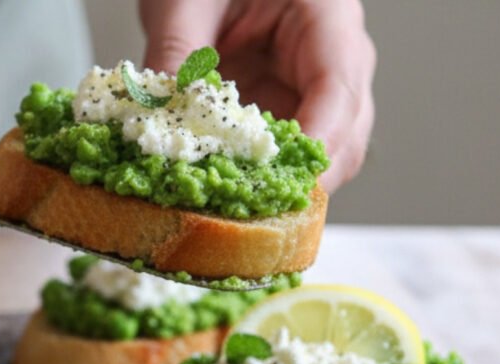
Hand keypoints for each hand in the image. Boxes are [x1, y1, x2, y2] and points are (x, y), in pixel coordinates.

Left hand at [140, 0, 375, 191]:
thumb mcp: (185, 2)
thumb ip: (174, 54)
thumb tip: (155, 120)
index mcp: (327, 17)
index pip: (340, 89)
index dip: (316, 142)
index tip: (280, 180)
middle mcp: (333, 60)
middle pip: (344, 136)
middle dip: (300, 178)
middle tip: (249, 208)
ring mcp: (311, 91)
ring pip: (319, 157)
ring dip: (278, 184)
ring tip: (230, 204)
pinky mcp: (284, 111)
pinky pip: (282, 155)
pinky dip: (256, 177)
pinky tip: (221, 189)